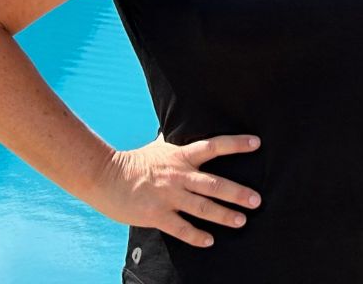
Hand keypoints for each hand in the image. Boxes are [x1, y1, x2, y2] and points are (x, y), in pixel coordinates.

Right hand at [89, 133, 262, 248]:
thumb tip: (186, 123)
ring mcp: (168, 196)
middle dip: (238, 193)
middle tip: (257, 200)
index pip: (214, 146)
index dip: (236, 144)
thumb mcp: (160, 146)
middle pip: (215, 184)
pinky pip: (181, 228)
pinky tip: (210, 241)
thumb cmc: (135, 161)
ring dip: (224, 215)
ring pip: (202, 207)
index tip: (257, 143)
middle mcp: (179, 175)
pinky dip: (196, 235)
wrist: (106, 177)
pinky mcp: (156, 215)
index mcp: (182, 156)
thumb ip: (178, 141)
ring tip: (241, 220)